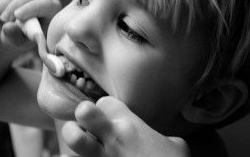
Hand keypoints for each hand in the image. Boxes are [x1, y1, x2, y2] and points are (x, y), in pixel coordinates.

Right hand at [0, 0, 61, 54]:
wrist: (8, 29)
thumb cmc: (20, 38)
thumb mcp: (18, 42)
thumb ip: (15, 36)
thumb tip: (9, 27)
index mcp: (53, 12)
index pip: (46, 5)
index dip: (31, 8)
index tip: (17, 15)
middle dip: (14, 6)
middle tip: (2, 19)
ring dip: (4, 3)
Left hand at [61, 96, 189, 156]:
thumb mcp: (176, 146)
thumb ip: (162, 138)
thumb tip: (160, 142)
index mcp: (131, 127)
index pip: (105, 102)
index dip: (104, 109)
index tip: (109, 118)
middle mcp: (113, 138)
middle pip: (84, 111)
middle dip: (83, 114)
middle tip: (88, 124)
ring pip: (73, 138)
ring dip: (74, 138)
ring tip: (81, 144)